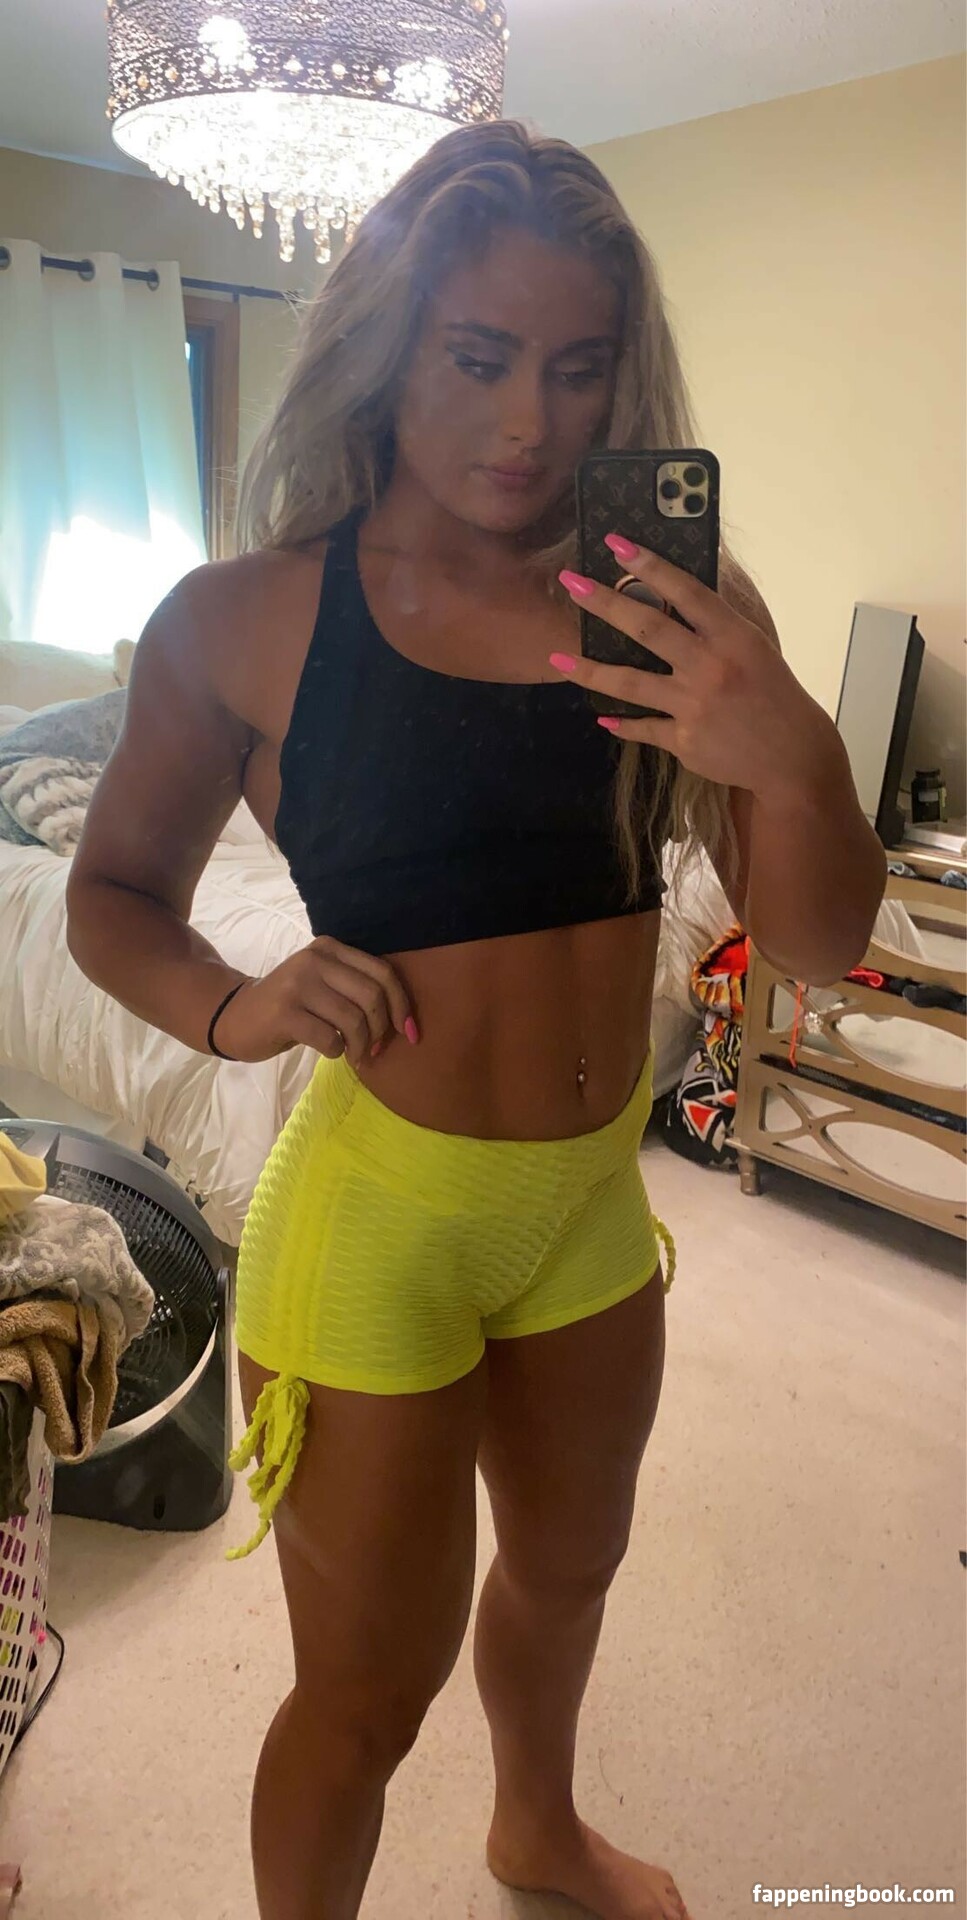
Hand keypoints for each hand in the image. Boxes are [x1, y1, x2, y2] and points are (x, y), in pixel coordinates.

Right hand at [212, 936, 417, 1065]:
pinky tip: (329, 1051)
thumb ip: (357, 988)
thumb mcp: (324, 985)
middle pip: (372, 996)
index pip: (383, 973)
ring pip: (353, 1020)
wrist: (236, 1015)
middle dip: (381, 1030)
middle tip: (374, 1050)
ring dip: (360, 1046)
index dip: (402, 1005)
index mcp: (330, 948)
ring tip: (355, 1056)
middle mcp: (315, 959)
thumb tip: (404, 1021)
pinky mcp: (284, 1012)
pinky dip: (337, 1052)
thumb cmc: (291, 1006)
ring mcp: (298, 984)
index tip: (408, 1032)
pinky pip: (330, 1038)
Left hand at [556, 536, 836, 801]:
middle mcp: (710, 668)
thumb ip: (714, 628)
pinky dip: (623, 723)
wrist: (794, 757)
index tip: (616, 543)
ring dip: (589, 670)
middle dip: (604, 603)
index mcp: (733, 637)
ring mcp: (693, 706)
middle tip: (570, 582)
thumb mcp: (754, 650)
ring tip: (557, 659)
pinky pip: (644, 727)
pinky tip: (602, 718)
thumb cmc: (775, 694)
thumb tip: (670, 599)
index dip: (650, 565)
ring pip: (629, 683)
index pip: (686, 592)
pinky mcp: (684, 740)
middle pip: (647, 629)